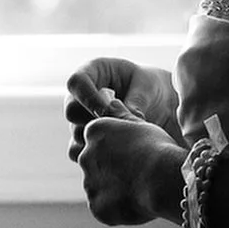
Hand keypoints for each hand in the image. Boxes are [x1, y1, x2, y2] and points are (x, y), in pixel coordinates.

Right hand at [64, 58, 182, 165]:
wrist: (156, 104)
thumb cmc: (150, 87)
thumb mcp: (147, 87)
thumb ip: (135, 101)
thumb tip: (125, 122)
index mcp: (91, 72)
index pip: (76, 82)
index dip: (88, 98)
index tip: (106, 111)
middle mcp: (80, 95)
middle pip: (72, 111)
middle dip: (94, 122)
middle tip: (118, 129)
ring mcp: (80, 118)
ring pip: (75, 133)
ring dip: (98, 140)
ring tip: (124, 141)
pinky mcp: (84, 138)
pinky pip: (77, 150)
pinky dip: (94, 155)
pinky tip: (117, 153)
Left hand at [76, 117, 185, 226]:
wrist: (162, 179)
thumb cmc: (157, 148)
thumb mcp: (140, 124)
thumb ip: (121, 114)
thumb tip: (109, 101)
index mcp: (94, 132)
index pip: (98, 140)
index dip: (116, 149)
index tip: (133, 155)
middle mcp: (85, 156)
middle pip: (95, 164)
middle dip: (111, 170)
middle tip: (136, 174)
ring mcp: (89, 183)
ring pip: (99, 187)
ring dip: (113, 190)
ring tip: (139, 190)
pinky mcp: (96, 206)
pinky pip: (104, 208)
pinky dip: (116, 209)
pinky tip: (135, 204)